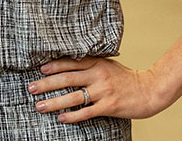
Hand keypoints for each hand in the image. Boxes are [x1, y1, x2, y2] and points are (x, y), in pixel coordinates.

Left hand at [27, 57, 167, 123]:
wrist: (150, 90)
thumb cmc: (128, 79)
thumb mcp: (110, 66)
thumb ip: (93, 65)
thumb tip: (71, 65)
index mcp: (98, 63)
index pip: (72, 62)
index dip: (55, 65)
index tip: (40, 69)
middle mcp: (99, 75)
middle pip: (67, 78)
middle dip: (47, 83)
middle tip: (31, 88)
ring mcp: (103, 91)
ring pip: (73, 96)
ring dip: (54, 101)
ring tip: (39, 106)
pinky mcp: (108, 106)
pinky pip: (86, 112)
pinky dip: (72, 115)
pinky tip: (61, 118)